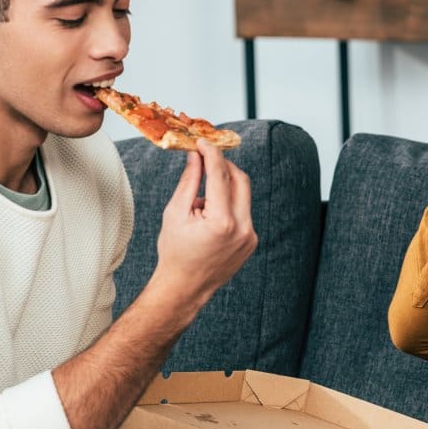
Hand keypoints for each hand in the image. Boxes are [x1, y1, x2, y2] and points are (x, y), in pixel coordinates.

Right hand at [151, 141, 256, 307]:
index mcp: (222, 222)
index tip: (203, 142)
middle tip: (204, 159)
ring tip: (200, 203)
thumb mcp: (175, 213)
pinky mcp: (252, 240)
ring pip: (243, 195)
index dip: (212, 154)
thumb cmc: (175, 252)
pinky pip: (243, 211)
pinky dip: (228, 205)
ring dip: (224, 187)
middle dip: (223, 166)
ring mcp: (251, 236)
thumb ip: (189, 181)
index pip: (221, 176)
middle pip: (240, 180)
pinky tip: (209, 219)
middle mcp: (243, 228)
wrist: (185, 287)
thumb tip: (196, 156)